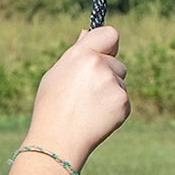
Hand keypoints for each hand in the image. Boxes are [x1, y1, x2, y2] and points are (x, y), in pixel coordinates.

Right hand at [27, 26, 129, 166]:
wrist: (57, 141)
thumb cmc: (51, 108)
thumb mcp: (56, 75)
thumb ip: (76, 54)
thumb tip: (88, 32)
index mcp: (80, 55)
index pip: (110, 34)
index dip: (109, 44)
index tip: (106, 52)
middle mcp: (98, 65)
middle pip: (117, 63)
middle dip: (107, 75)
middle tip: (85, 94)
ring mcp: (113, 84)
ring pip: (120, 82)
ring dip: (110, 92)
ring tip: (87, 109)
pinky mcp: (123, 102)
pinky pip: (123, 100)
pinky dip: (113, 109)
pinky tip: (96, 118)